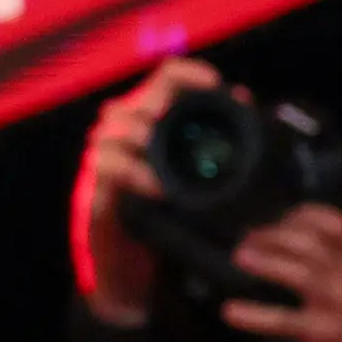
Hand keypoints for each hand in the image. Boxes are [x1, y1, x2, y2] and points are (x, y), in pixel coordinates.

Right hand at [73, 56, 219, 324]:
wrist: (137, 268)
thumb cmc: (169, 214)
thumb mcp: (200, 172)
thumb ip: (216, 137)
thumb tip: (242, 98)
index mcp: (151, 122)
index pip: (164, 79)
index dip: (186, 74)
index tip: (214, 84)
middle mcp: (123, 137)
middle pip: (128, 103)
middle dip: (148, 107)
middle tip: (168, 117)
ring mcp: (106, 166)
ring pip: (108, 133)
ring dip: (135, 138)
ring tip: (158, 149)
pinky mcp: (98, 194)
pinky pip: (109, 174)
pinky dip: (134, 176)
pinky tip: (159, 187)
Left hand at [221, 187, 341, 341]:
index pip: (331, 223)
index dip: (301, 216)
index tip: (280, 221)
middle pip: (308, 243)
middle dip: (274, 236)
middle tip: (246, 239)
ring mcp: (337, 304)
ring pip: (298, 274)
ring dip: (267, 262)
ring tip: (239, 256)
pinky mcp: (324, 333)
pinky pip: (286, 321)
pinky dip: (257, 316)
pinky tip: (230, 311)